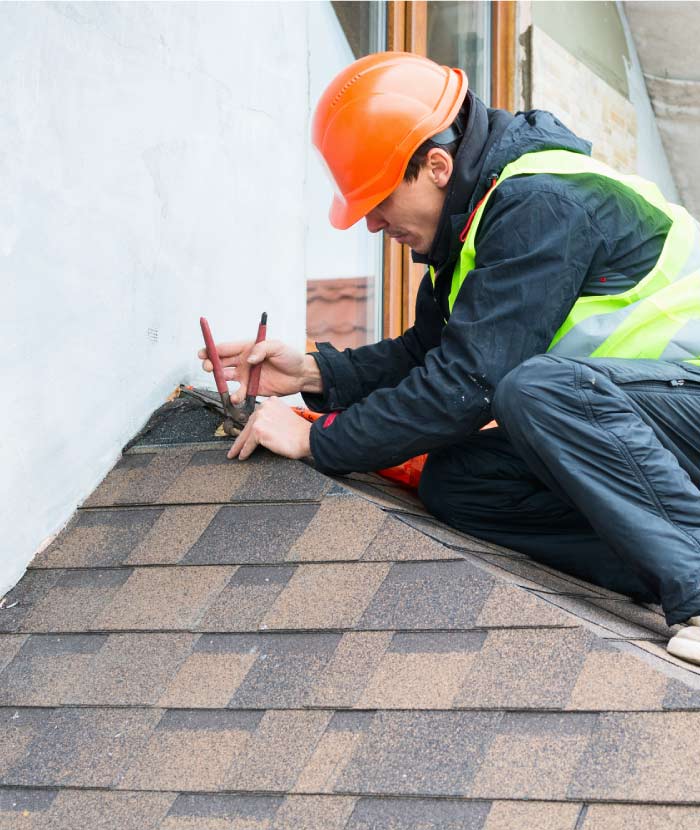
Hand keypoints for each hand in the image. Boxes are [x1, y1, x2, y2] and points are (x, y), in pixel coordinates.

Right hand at [198, 339, 321, 403]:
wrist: (301, 376)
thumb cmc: (290, 357)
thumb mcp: (278, 346)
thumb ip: (262, 349)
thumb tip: (249, 358)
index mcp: (247, 348)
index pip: (225, 348)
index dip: (211, 349)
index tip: (203, 353)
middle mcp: (243, 361)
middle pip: (220, 362)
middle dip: (211, 364)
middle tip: (208, 367)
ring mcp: (246, 376)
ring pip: (226, 378)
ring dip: (219, 381)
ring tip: (221, 384)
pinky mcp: (251, 389)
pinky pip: (238, 392)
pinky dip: (234, 396)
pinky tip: (235, 397)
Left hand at [228, 397, 311, 460]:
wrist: (308, 437)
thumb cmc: (300, 432)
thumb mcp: (285, 417)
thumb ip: (272, 419)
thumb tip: (262, 430)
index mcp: (271, 402)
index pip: (256, 417)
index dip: (250, 428)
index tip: (245, 436)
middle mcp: (264, 407)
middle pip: (248, 425)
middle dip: (241, 438)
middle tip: (235, 447)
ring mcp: (260, 418)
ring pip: (245, 435)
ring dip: (239, 447)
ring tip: (234, 454)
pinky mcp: (259, 431)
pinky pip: (248, 444)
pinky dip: (244, 452)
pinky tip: (242, 456)